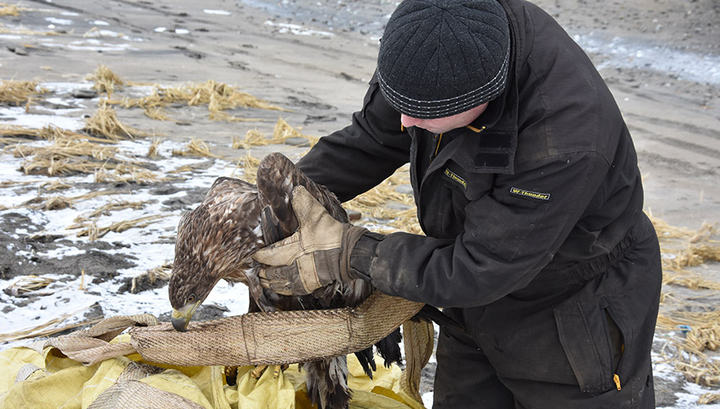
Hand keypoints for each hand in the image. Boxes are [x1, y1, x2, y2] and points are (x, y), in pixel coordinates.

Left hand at [252, 186, 366, 295]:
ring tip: (264, 280)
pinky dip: (283, 289)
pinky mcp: (310, 285)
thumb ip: (303, 202)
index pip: (268, 255)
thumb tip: (295, 189)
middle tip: (256, 270)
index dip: (259, 256)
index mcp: (291, 249)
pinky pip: (291, 291)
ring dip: (270, 283)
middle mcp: (294, 267)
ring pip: (280, 285)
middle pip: (271, 273)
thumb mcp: (315, 215)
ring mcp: (302, 278)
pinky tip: (281, 287)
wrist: (348, 252)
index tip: (253, 255)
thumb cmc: (330, 235)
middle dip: (263, 272)